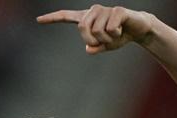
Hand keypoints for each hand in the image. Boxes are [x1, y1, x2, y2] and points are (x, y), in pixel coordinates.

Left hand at [38, 5, 156, 53]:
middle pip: (82, 27)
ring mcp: (105, 9)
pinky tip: (122, 30)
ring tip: (114, 35)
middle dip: (91, 39)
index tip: (38, 20)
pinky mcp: (117, 10)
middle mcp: (93, 11)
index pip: (66, 16)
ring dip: (106, 39)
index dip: (52, 18)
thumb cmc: (118, 37)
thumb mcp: (104, 46)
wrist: (138, 29)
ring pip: (97, 30)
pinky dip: (116, 35)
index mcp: (87, 19)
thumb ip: (95, 48)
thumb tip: (88, 49)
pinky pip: (110, 28)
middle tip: (102, 44)